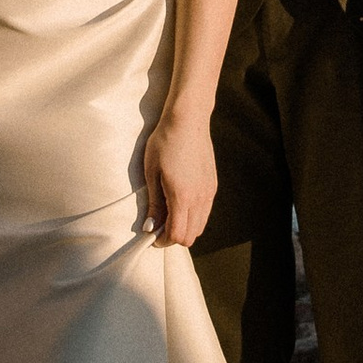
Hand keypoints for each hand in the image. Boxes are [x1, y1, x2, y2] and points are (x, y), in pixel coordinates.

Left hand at [142, 100, 217, 248]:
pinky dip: (193, 217)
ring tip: (168, 215)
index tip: (151, 235)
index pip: (177, 235)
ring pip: (200, 226)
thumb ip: (154, 204)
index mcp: (182, 197)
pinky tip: (180, 203)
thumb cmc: (164, 143)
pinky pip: (205, 212)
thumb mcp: (152, 173)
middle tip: (158, 227)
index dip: (162, 241)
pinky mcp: (213, 186)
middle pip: (191, 236)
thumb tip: (150, 228)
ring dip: (185, 228)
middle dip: (173, 237)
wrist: (188, 120)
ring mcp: (209, 192)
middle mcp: (200, 198)